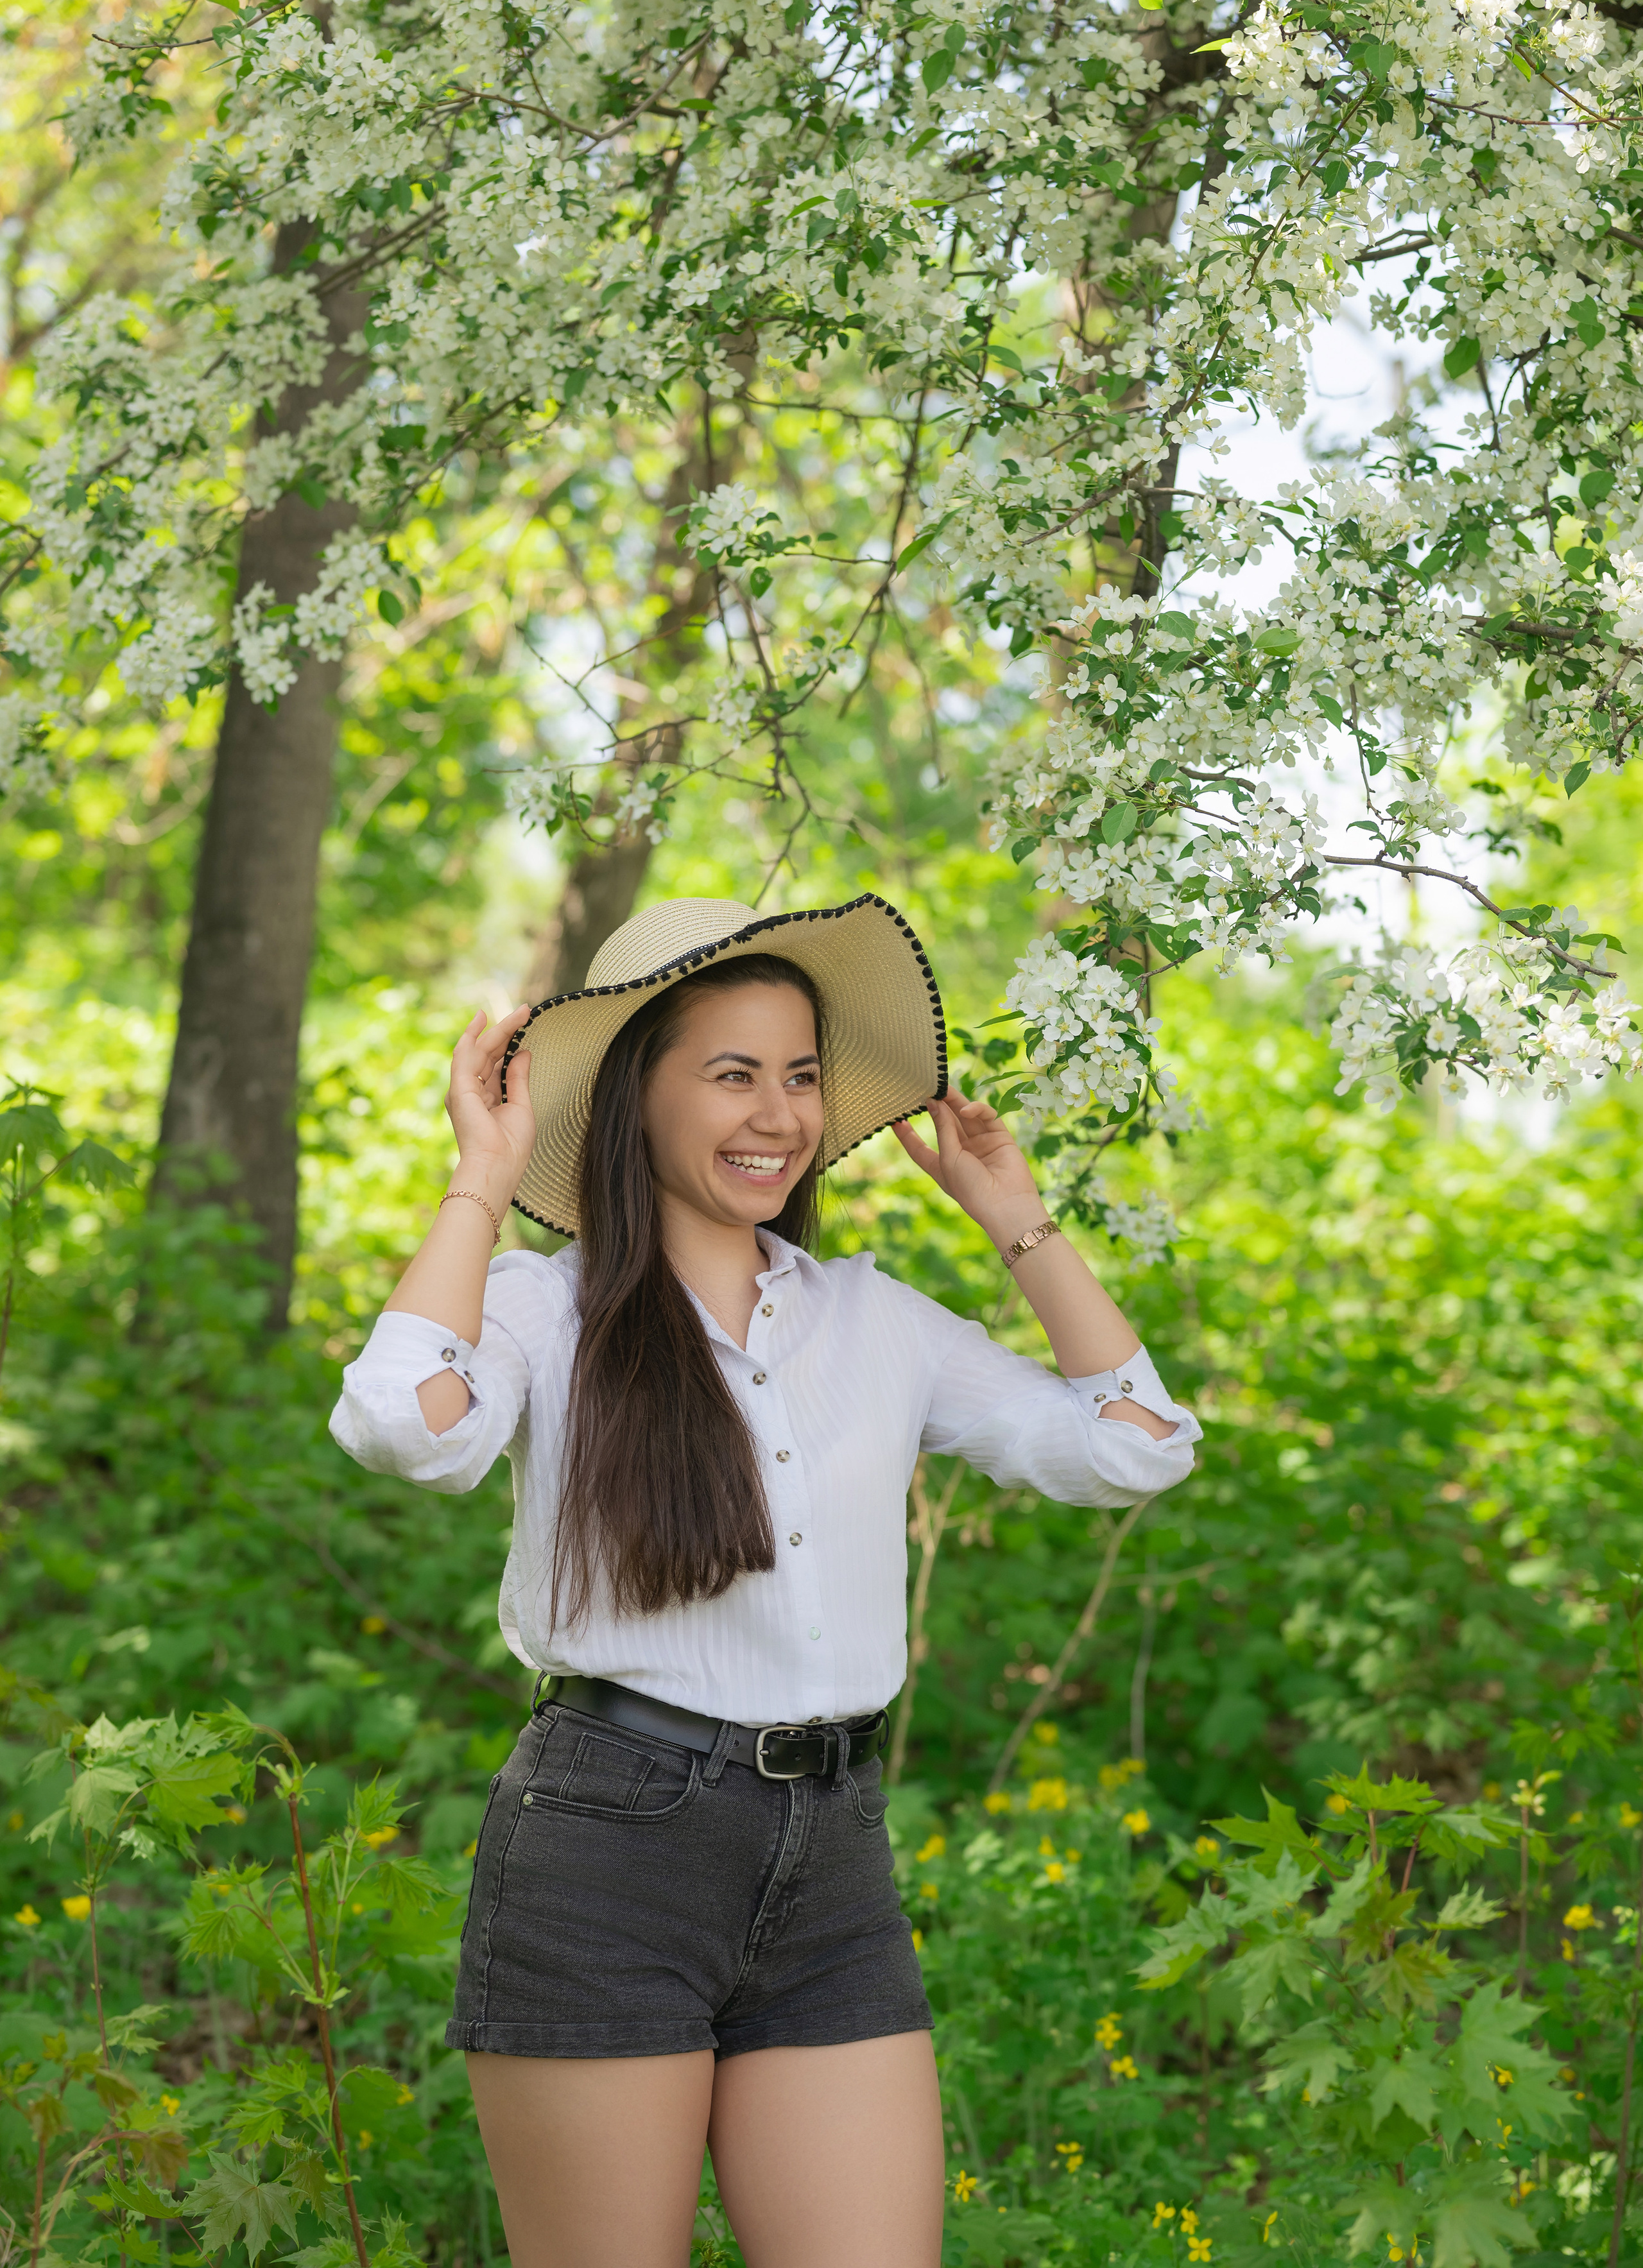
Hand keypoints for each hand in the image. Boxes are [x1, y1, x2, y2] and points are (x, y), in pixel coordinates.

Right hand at [445, 1006, 535, 1196]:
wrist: (498, 1166)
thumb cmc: (511, 1147)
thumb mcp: (521, 1106)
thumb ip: (518, 1078)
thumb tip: (524, 1052)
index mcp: (485, 1100)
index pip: (495, 1064)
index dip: (508, 1043)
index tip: (522, 1024)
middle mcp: (471, 1093)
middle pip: (488, 1054)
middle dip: (506, 1031)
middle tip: (525, 1010)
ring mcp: (463, 1090)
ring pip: (479, 1050)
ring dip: (498, 1029)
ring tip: (519, 1012)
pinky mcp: (459, 1089)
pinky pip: (464, 1055)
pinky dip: (472, 1035)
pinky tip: (483, 1020)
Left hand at [891, 1093, 1044, 1245]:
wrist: (1005, 1204)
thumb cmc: (971, 1188)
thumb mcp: (948, 1158)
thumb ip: (942, 1128)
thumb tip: (934, 1102)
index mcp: (942, 1166)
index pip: (919, 1148)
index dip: (907, 1135)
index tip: (895, 1119)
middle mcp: (961, 1153)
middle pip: (945, 1124)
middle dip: (936, 1106)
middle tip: (926, 1087)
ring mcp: (981, 1144)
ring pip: (965, 1116)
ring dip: (954, 1101)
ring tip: (942, 1089)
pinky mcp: (1000, 1137)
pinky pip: (987, 1117)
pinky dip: (976, 1110)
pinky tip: (965, 1110)